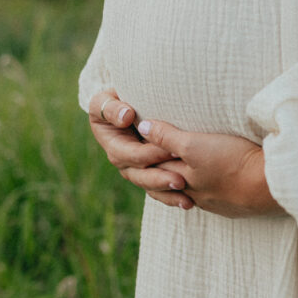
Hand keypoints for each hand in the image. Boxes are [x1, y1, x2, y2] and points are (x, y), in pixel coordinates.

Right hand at [88, 90, 191, 209]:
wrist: (130, 102)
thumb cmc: (118, 96)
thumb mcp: (107, 98)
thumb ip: (112, 108)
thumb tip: (126, 117)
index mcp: (112, 144)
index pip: (131, 154)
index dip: (150, 154)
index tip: (172, 151)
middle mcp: (123, 159)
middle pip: (141, 175)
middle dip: (160, 179)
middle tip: (181, 180)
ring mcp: (136, 167)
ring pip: (151, 186)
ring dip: (168, 194)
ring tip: (187, 200)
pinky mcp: (151, 170)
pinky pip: (160, 188)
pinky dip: (173, 196)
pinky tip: (189, 202)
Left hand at [123, 118, 283, 218]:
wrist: (268, 186)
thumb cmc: (232, 161)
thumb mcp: (195, 144)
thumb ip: (168, 137)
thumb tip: (143, 127)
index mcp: (181, 178)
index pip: (155, 168)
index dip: (146, 154)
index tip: (140, 140)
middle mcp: (194, 194)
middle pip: (169, 182)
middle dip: (159, 170)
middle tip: (152, 156)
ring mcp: (214, 202)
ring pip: (189, 193)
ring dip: (181, 183)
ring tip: (178, 173)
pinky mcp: (232, 206)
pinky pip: (211, 198)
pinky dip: (205, 190)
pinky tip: (210, 185)